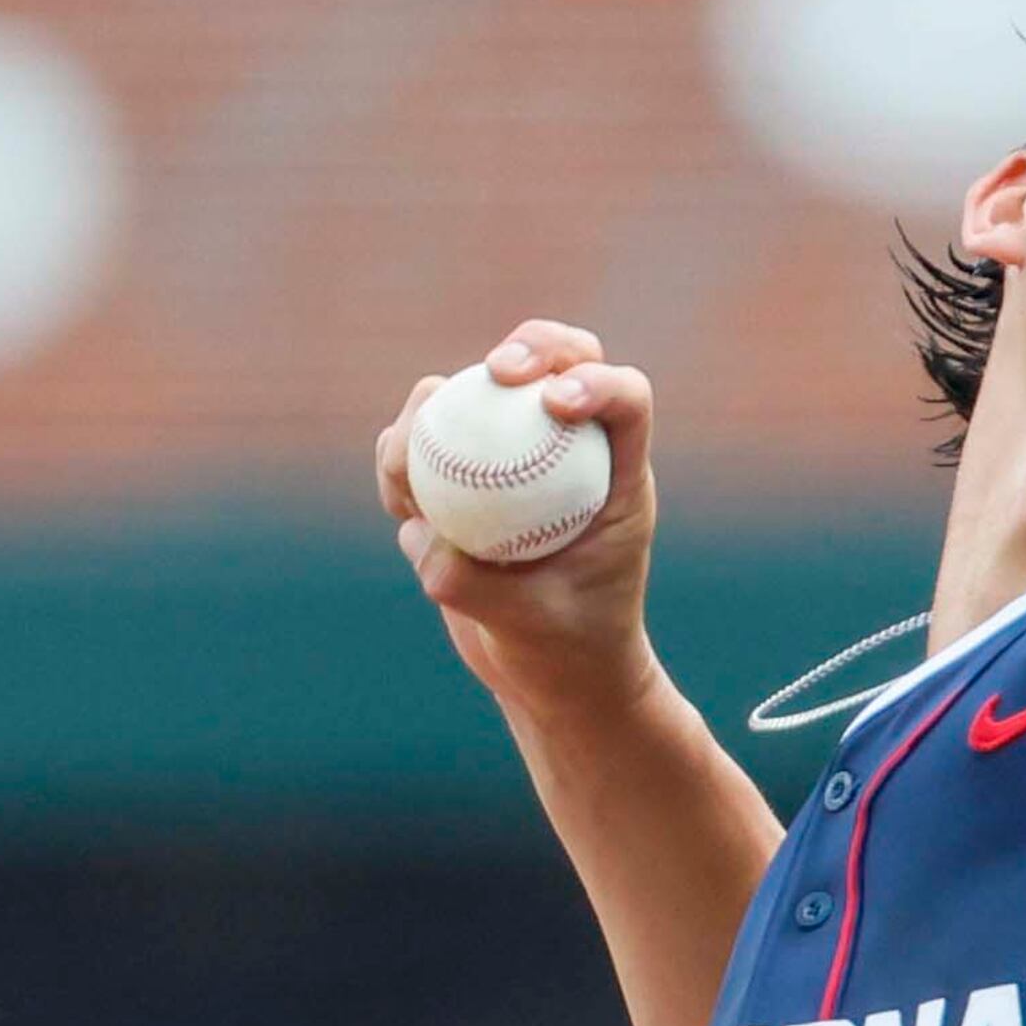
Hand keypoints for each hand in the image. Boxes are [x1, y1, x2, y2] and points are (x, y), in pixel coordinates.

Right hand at [375, 319, 662, 721]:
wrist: (550, 679)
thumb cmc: (568, 654)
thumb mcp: (531, 629)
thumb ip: (477, 587)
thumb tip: (422, 540)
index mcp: (616, 479)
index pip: (626, 402)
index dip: (598, 381)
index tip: (558, 404)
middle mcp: (568, 454)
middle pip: (557, 363)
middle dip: (529, 346)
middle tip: (497, 372)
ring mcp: (511, 460)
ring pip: (472, 396)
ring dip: (433, 412)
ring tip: (409, 473)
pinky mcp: (460, 480)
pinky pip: (420, 446)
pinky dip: (399, 463)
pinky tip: (399, 505)